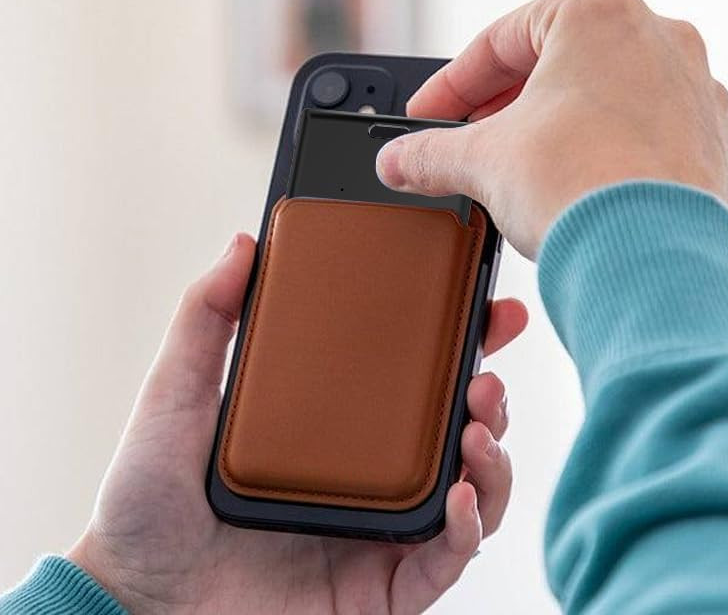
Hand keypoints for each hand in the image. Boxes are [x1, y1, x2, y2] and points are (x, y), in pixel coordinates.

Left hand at [68, 234, 526, 613]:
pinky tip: (462, 494)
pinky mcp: (381, 584)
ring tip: (479, 424)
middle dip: (490, 394)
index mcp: (336, 424)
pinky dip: (470, 526)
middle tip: (489, 370)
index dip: (458, 342)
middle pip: (455, 427)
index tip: (485, 306)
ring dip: (493, 455)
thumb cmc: (150, 500)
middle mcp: (368, 472)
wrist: (135, 597)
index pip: (412, 376)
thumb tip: (242, 244)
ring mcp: (379, 527)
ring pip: (472, 488)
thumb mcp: (176, 392)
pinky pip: (447, 557)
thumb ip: (205, 317)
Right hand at [376, 0, 727, 257]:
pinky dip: (600, 152)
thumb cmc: (583, 188)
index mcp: (600, 15)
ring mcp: (692, 90)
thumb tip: (398, 162)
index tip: (428, 116)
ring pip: (600, 97)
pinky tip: (571, 186)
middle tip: (466, 141)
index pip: (500, 40)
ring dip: (551, 127)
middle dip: (501, 106)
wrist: (655, 261)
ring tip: (516, 168)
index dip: (451, 85)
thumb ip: (430, 154)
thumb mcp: (483, 162)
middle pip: (552, 64)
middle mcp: (658, 38)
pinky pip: (639, 134)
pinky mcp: (709, 141)